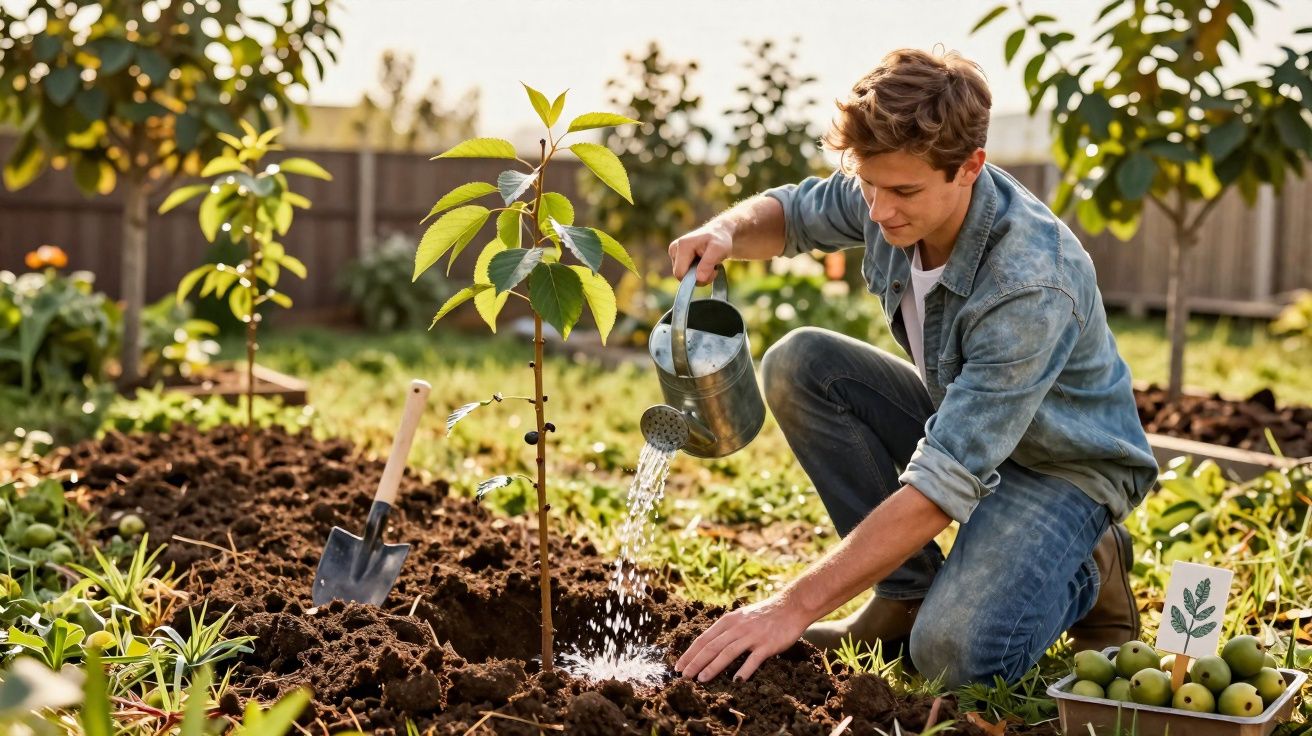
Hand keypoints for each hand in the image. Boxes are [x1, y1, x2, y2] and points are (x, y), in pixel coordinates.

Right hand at [668, 222, 732, 284]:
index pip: (680, 273)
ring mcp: (674, 253)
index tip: (712, 271)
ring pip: (683, 276)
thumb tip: (699, 278)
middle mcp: (674, 249)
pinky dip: (696, 273)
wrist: (719, 233)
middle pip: (681, 276)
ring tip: (709, 264)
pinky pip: (684, 273)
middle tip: (712, 269)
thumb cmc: (720, 240)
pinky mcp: (677, 257)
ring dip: (699, 275)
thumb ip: (708, 263)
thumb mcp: (718, 250)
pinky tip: (704, 264)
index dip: (695, 278)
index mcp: (682, 245)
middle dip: (698, 277)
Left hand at [674, 593, 810, 682]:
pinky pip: (753, 659)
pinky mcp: (767, 645)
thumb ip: (727, 630)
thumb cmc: (765, 614)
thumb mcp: (741, 617)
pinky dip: (743, 670)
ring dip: (712, 667)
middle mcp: (737, 627)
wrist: (790, 606)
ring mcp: (752, 636)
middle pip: (711, 647)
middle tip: (684, 677)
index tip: (678, 666)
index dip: (690, 653)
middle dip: (695, 663)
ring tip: (701, 680)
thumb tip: (709, 646)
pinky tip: (735, 681)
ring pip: (727, 653)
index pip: (703, 639)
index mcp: (728, 621)